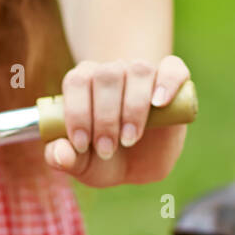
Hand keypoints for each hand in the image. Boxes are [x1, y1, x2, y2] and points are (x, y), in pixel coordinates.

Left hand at [44, 54, 190, 186]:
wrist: (140, 163)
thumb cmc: (105, 158)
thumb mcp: (82, 166)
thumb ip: (65, 160)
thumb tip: (60, 153)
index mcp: (84, 84)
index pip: (77, 81)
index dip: (77, 111)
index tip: (82, 144)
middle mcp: (112, 71)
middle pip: (106, 75)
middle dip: (104, 117)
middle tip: (107, 149)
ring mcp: (143, 74)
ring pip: (138, 70)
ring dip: (133, 107)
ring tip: (130, 139)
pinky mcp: (172, 81)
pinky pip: (173, 69)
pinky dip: (168, 82)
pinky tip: (160, 103)